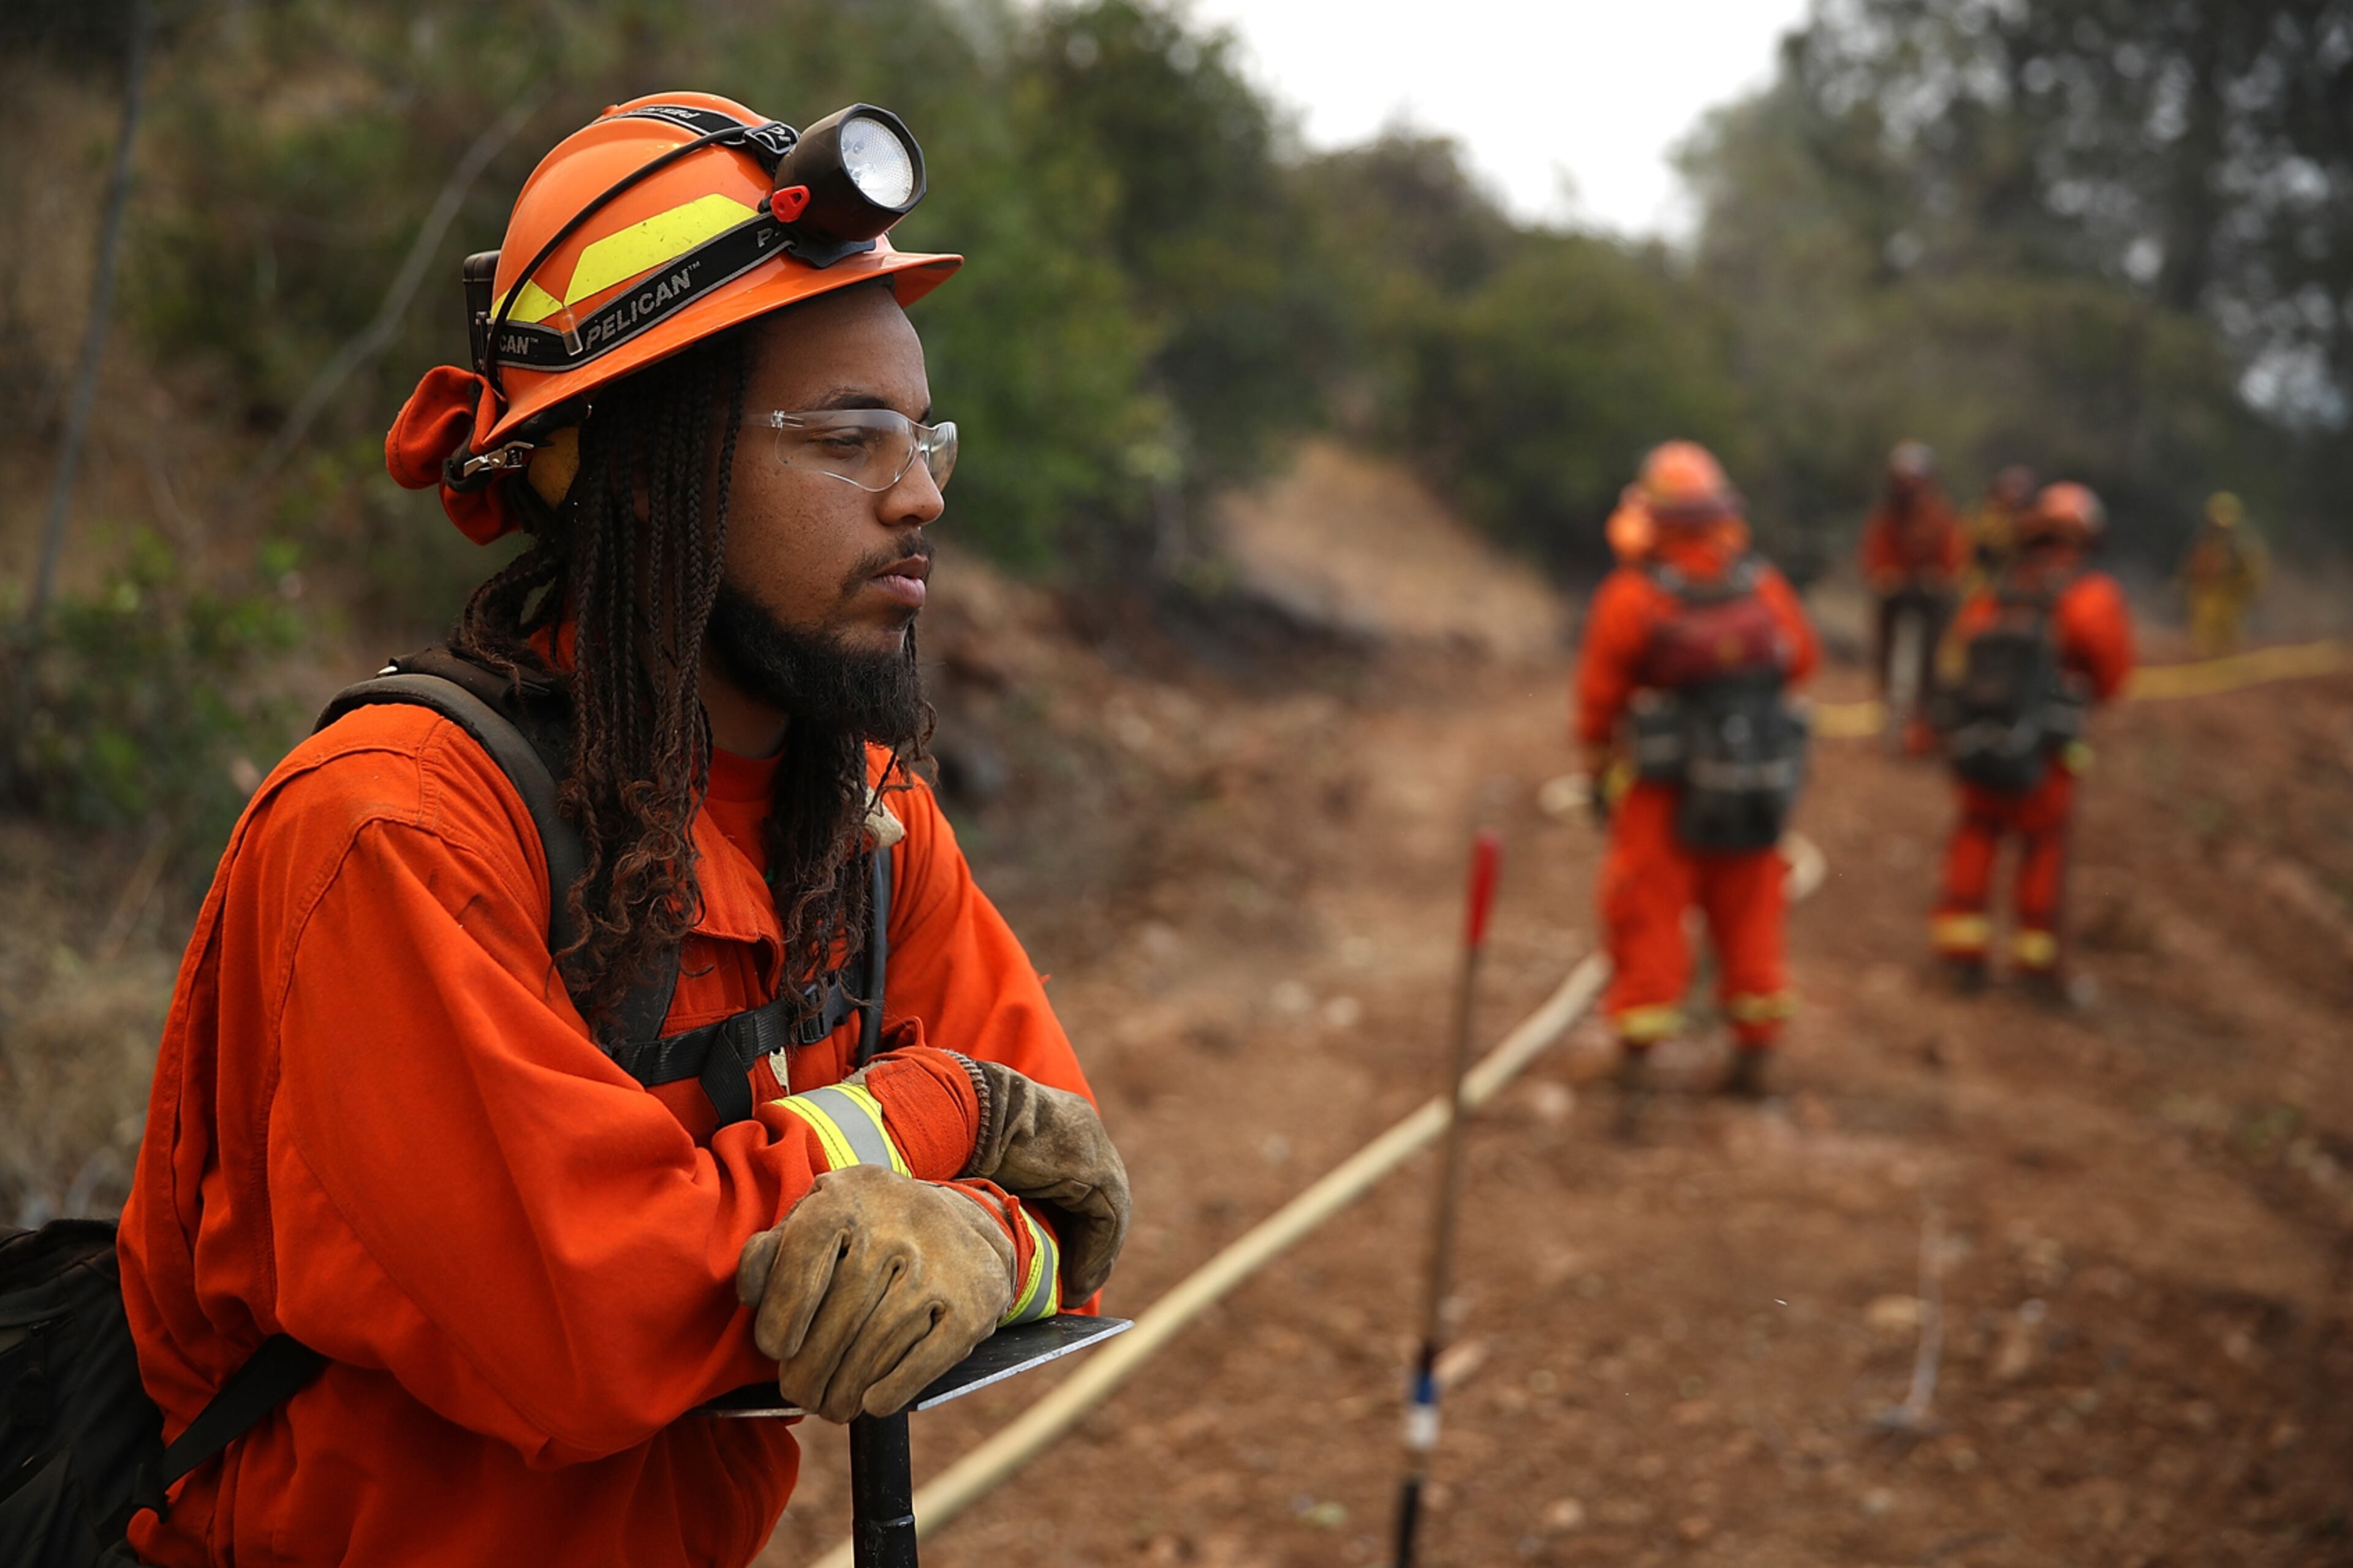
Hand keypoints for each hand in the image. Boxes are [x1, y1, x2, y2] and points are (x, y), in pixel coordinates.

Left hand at [735, 1165, 1013, 1421]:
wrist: (964, 1224)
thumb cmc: (868, 1231)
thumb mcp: (818, 1219)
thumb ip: (773, 1251)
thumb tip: (750, 1295)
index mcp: (849, 1197)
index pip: (806, 1255)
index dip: (784, 1311)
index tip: (775, 1349)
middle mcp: (899, 1222)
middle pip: (842, 1311)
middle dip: (811, 1368)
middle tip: (799, 1394)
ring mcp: (942, 1262)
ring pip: (879, 1341)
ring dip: (846, 1388)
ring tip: (829, 1407)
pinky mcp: (974, 1302)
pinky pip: (927, 1357)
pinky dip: (894, 1388)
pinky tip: (872, 1404)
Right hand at [962, 1060, 1129, 1300]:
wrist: (954, 1111)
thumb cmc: (950, 1139)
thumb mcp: (985, 1170)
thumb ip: (1006, 1196)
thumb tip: (1003, 1241)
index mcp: (1057, 1124)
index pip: (1079, 1183)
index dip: (1074, 1228)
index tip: (1061, 1266)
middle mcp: (1082, 1130)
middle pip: (1099, 1198)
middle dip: (1088, 1246)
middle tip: (1072, 1286)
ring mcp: (1092, 1145)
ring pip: (1109, 1211)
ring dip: (1093, 1257)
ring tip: (1071, 1293)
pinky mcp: (1094, 1167)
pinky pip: (1107, 1219)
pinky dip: (1094, 1255)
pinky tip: (1074, 1283)